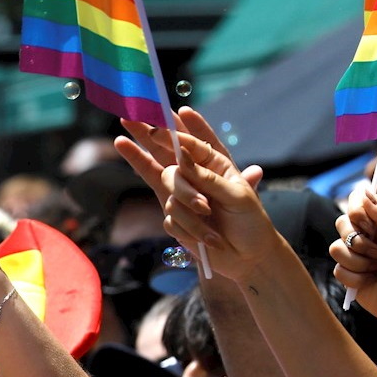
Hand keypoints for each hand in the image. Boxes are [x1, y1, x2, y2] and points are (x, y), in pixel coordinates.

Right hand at [148, 128, 281, 281]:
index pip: (191, 141)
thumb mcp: (236, 196)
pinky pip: (171, 215)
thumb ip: (207, 178)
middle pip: (163, 152)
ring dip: (188, 202)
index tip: (161, 117)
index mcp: (215, 165)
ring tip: (207, 215)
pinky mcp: (174, 218)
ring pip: (169, 188)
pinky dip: (189, 226)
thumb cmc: (250, 223)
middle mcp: (194, 177)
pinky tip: (206, 237)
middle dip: (145, 135)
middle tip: (126, 117)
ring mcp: (181, 197)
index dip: (175, 129)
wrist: (246, 258)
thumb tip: (182, 159)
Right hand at [329, 182, 376, 327]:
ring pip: (336, 248)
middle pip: (342, 223)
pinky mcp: (347, 273)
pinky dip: (356, 277)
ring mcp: (354, 254)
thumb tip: (364, 193)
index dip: (358, 211)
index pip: (358, 202)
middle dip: (360, 241)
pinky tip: (369, 281)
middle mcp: (366, 235)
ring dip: (360, 262)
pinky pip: (337, 269)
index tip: (371, 224)